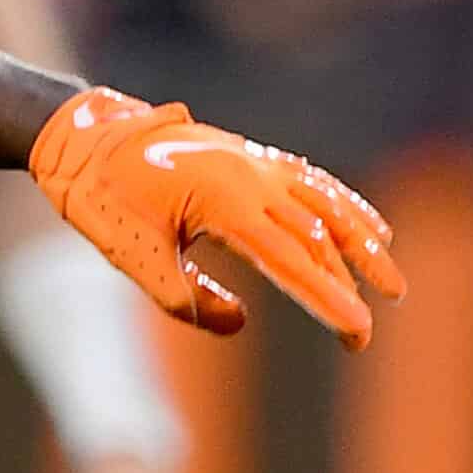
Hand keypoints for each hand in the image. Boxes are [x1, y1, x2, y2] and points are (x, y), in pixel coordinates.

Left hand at [30, 89, 404, 349]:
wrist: (78, 137)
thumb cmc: (100, 198)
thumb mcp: (133, 257)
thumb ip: (186, 298)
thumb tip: (240, 324)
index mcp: (223, 202)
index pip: (291, 260)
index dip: (327, 299)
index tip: (358, 333)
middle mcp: (248, 176)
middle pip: (315, 237)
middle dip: (345, 286)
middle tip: (364, 335)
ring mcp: (251, 160)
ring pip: (325, 202)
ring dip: (362, 241)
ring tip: (393, 280)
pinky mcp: (246, 153)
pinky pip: (308, 178)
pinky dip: (342, 201)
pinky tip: (366, 222)